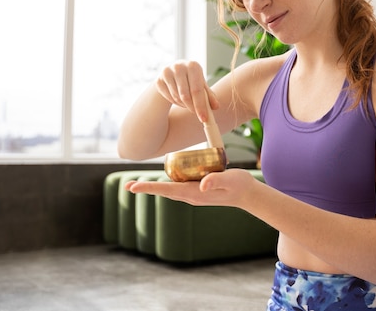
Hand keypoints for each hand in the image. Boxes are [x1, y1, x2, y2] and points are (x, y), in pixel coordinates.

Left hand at [125, 168, 257, 208]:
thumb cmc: (240, 185)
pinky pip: (178, 186)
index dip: (150, 187)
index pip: (168, 190)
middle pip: (165, 191)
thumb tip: (201, 184)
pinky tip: (161, 179)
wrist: (248, 195)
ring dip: (154, 187)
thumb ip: (217, 179)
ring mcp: (194, 194)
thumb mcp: (231, 179)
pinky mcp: (198, 190)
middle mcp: (191, 196)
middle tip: (127, 187)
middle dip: (146, 188)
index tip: (133, 187)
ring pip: (170, 189)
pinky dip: (166, 183)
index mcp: (195, 194)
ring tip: (138, 185)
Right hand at [155, 60, 219, 122]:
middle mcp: (179, 67)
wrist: (172, 74)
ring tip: (188, 103)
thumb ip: (209, 96)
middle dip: (192, 108)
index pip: (197, 90)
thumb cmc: (191, 80)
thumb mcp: (202, 85)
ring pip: (177, 98)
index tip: (204, 118)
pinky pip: (168, 98)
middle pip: (186, 95)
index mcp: (193, 66)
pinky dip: (175, 103)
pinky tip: (179, 99)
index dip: (201, 106)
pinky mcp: (159, 81)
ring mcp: (167, 73)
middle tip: (197, 115)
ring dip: (184, 105)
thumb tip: (216, 107)